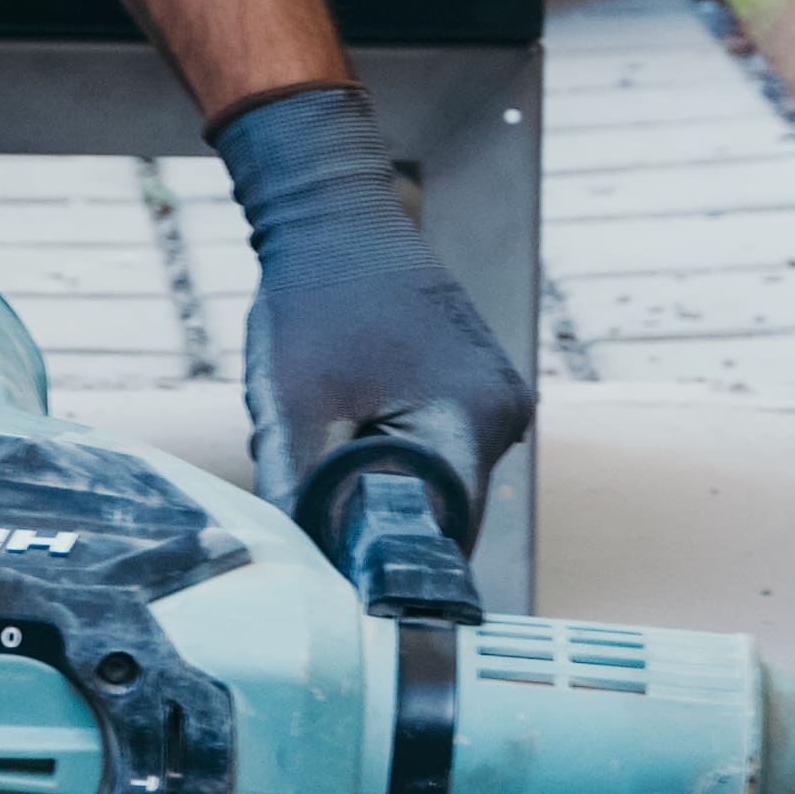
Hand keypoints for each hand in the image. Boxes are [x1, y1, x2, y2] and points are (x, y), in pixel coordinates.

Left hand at [217, 81, 533, 525]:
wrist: (334, 217)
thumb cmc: (311, 301)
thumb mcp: (289, 408)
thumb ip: (300, 498)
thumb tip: (307, 577)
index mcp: (470, 420)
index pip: (442, 539)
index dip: (386, 562)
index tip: (339, 562)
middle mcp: (505, 413)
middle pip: (445, 515)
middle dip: (381, 515)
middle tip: (322, 472)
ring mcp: (502, 397)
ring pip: (443, 484)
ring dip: (389, 481)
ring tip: (341, 422)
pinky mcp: (486, 386)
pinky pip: (447, 449)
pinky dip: (402, 450)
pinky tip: (361, 407)